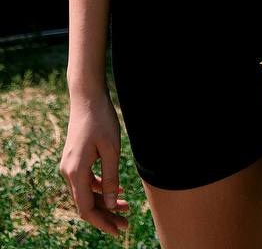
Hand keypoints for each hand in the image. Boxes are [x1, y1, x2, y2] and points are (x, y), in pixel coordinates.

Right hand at [60, 93, 129, 237]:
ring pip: (86, 193)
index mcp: (75, 172)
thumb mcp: (111, 150)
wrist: (87, 97)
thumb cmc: (101, 120)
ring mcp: (70, 166)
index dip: (102, 222)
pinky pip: (86, 181)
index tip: (118, 230)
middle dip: (105, 215)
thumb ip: (111, 178)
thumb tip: (109, 204)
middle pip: (85, 203)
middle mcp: (68, 172)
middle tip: (126, 223)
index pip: (86, 208)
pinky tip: (117, 190)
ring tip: (126, 207)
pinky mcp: (74, 159)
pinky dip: (100, 188)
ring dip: (104, 202)